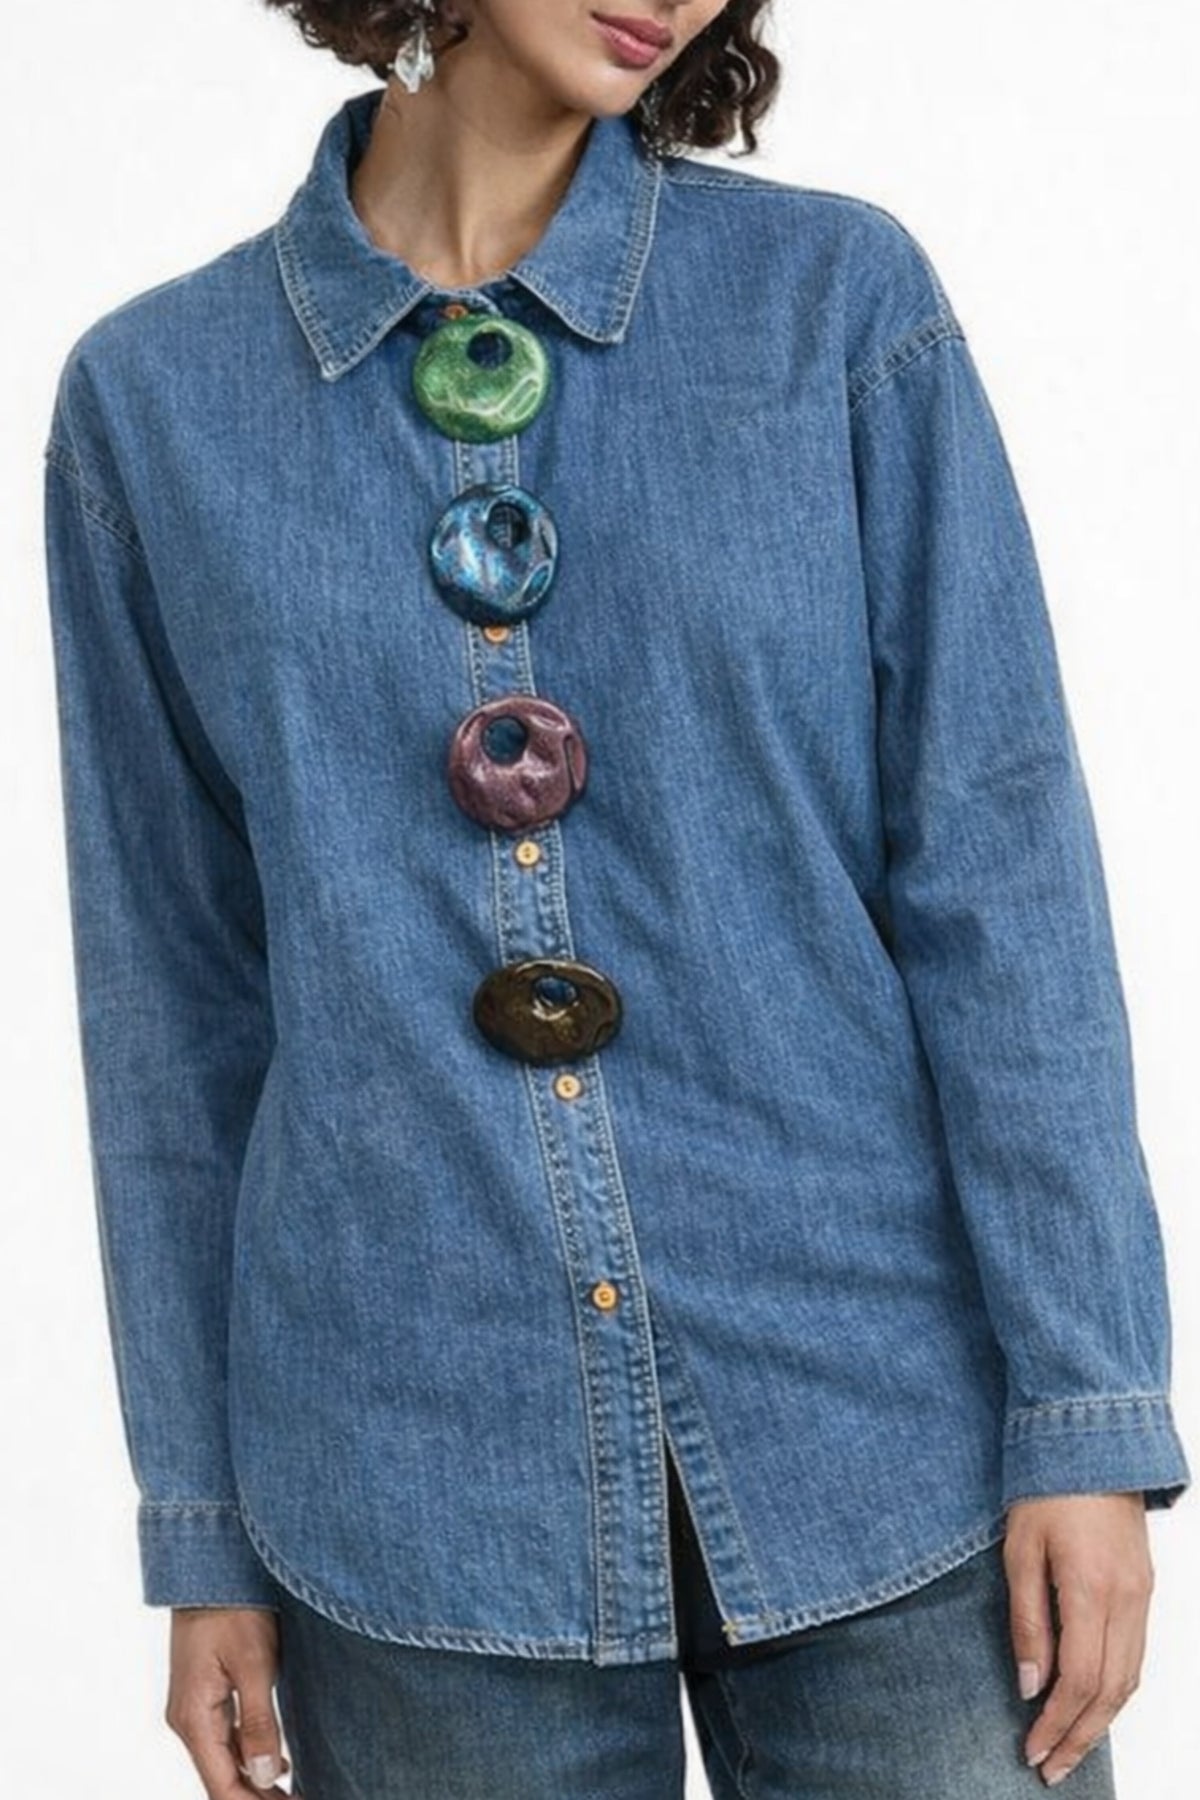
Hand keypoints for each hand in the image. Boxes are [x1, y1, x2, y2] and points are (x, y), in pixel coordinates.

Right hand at [166, 1606, 294, 1796]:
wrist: (209, 1567)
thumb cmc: (232, 1609)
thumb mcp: (254, 1664)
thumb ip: (258, 1723)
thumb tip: (263, 1777)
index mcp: (194, 1719)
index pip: (221, 1788)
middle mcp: (188, 1720)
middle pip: (221, 1781)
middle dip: (257, 1798)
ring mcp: (194, 1707)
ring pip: (223, 1761)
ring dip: (255, 1781)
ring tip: (294, 1793)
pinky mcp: (204, 1693)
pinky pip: (225, 1738)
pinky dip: (249, 1756)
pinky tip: (277, 1763)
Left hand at [1003, 1493, 1153, 1785]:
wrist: (1092, 1442)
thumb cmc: (1046, 1488)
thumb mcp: (1019, 1550)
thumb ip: (1027, 1620)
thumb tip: (1031, 1686)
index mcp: (1091, 1589)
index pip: (1077, 1680)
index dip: (1055, 1724)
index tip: (1031, 1751)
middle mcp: (1126, 1600)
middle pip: (1109, 1692)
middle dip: (1079, 1737)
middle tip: (1050, 1768)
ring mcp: (1142, 1596)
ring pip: (1130, 1679)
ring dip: (1100, 1722)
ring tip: (1070, 1749)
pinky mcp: (1145, 1589)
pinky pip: (1137, 1655)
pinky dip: (1116, 1691)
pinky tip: (1094, 1705)